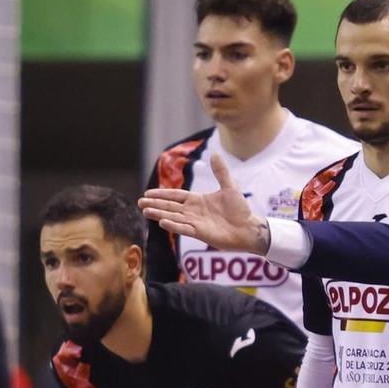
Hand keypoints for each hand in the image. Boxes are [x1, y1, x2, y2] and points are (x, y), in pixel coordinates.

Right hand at [138, 155, 267, 253]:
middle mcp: (193, 212)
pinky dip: (174, 226)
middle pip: (170, 207)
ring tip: (145, 211)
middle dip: (155, 204)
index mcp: (198, 200)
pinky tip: (162, 222)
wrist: (249, 229)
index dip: (162, 194)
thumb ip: (221, 172)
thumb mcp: (230, 187)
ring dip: (159, 214)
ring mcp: (195, 223)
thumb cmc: (240, 210)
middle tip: (139, 203)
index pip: (175, 196)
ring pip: (173, 217)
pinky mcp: (200, 233)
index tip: (148, 193)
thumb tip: (215, 154)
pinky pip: (184, 229)